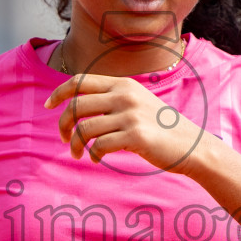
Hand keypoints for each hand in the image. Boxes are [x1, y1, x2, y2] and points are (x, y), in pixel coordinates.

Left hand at [44, 72, 205, 172]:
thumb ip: (112, 99)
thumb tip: (77, 107)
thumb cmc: (160, 127)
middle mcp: (125, 95)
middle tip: (64, 140)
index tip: (49, 106)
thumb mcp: (137, 102)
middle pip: (76, 106)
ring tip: (78, 154)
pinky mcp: (135, 136)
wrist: (191, 145)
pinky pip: (99, 145)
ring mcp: (130, 115)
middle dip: (63, 125)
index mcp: (123, 84)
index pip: (80, 81)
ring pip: (84, 129)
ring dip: (75, 144)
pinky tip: (97, 159)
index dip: (59, 92)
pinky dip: (93, 155)